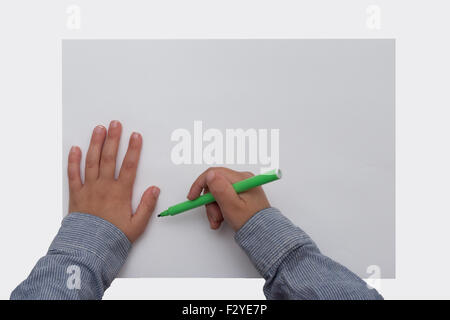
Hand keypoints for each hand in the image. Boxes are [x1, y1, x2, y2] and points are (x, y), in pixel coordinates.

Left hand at [67, 120, 159, 241]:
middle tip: (115, 124)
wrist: (89, 249)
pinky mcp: (76, 194)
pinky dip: (73, 161)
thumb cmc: (113, 237)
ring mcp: (89, 188)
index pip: (129, 166)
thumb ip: (147, 205)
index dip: (133, 149)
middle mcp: (104, 186)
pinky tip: (75, 149)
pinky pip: (73, 174)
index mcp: (120, 193)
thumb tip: (155, 189)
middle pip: (109, 158)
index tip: (135, 136)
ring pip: (92, 161)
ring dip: (95, 144)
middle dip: (113, 139)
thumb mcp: (137, 225)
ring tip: (98, 129)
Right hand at [187, 167, 269, 230]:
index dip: (200, 185)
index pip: (214, 173)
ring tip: (219, 220)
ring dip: (214, 208)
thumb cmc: (251, 221)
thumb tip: (210, 175)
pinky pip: (224, 197)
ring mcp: (241, 187)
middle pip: (215, 184)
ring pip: (217, 192)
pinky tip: (222, 218)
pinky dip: (220, 208)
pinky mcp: (241, 194)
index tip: (193, 198)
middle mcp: (242, 180)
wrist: (263, 234)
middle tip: (214, 216)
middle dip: (210, 202)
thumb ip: (220, 189)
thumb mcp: (232, 206)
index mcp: (242, 179)